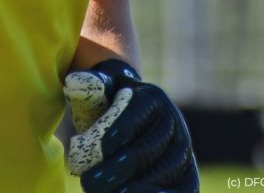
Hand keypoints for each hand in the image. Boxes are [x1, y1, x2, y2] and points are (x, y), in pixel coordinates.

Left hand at [63, 59, 198, 192]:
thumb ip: (89, 86)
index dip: (114, 134)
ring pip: (161, 177)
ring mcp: (184, 152)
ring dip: (133, 190)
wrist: (134, 121)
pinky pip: (181, 192)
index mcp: (152, 97)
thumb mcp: (100, 90)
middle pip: (144, 152)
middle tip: (88, 183)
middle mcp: (174, 123)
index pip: (133, 116)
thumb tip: (74, 83)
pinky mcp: (189, 178)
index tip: (94, 150)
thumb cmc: (109, 106)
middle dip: (115, 170)